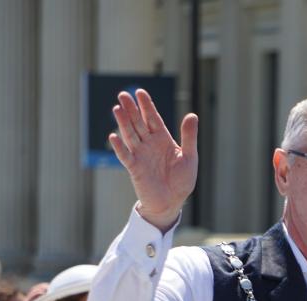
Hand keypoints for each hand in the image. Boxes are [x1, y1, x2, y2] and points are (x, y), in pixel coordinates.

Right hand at [109, 89, 197, 232]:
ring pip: (130, 135)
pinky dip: (119, 147)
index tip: (140, 92)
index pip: (153, 118)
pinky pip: (125, 156)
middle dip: (131, 109)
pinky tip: (113, 136)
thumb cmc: (182, 180)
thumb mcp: (189, 157)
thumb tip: (192, 115)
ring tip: (117, 109)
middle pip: (138, 123)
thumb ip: (189, 136)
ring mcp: (140, 155)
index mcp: (163, 139)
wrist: (172, 202)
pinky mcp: (134, 168)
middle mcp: (149, 144)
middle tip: (123, 94)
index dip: (146, 106)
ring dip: (123, 123)